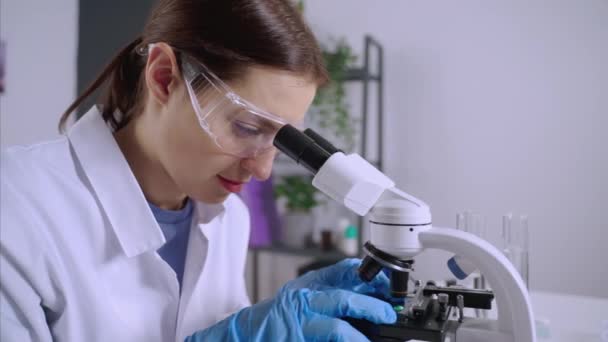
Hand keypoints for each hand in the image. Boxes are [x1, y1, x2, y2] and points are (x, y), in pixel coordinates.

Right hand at [186, 258, 396, 341]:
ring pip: (336, 329)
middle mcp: (303, 303)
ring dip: (360, 336)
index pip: (341, 272)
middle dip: (370, 306)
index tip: (387, 282)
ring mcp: (300, 325)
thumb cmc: (275, 316)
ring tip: (375, 338)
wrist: (244, 334)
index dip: (367, 276)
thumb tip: (365, 290)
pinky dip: (347, 341)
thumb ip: (327, 290)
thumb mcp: (300, 294)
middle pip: (342, 299)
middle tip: (388, 314)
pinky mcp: (299, 341)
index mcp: (307, 287)